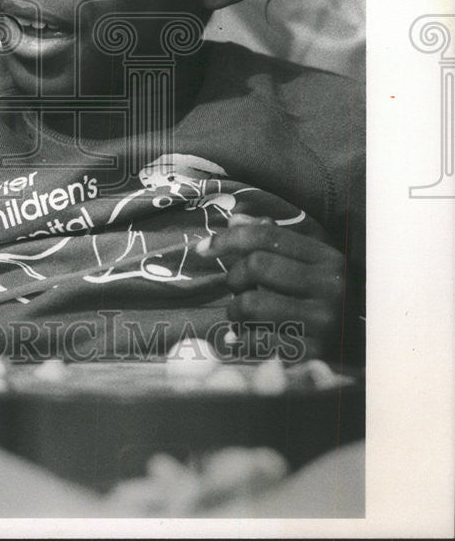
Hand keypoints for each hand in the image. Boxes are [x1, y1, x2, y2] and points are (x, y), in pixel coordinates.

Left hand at [196, 218, 348, 360]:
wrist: (372, 348)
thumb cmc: (332, 299)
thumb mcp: (314, 264)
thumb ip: (275, 240)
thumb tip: (234, 221)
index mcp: (327, 257)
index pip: (268, 235)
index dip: (228, 239)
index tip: (202, 248)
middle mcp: (329, 285)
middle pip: (256, 266)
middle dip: (233, 277)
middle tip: (235, 288)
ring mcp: (323, 321)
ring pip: (251, 304)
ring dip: (234, 309)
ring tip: (240, 313)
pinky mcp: (314, 353)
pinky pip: (258, 340)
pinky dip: (242, 338)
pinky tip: (245, 337)